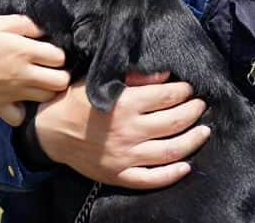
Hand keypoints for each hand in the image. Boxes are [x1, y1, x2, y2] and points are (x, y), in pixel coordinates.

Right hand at [0, 15, 69, 125]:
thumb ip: (22, 23)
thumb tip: (42, 30)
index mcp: (25, 51)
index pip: (59, 57)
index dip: (57, 53)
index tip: (47, 51)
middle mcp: (25, 75)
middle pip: (60, 81)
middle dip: (59, 74)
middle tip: (47, 68)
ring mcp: (15, 94)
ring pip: (47, 98)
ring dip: (46, 90)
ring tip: (35, 81)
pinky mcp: (2, 108)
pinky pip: (21, 117)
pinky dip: (23, 110)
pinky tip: (18, 100)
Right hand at [35, 71, 210, 188]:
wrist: (50, 132)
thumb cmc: (75, 102)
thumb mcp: (99, 82)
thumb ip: (132, 79)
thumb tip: (164, 76)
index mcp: (125, 104)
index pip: (166, 96)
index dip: (183, 92)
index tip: (189, 89)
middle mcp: (129, 131)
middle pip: (174, 121)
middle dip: (193, 111)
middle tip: (201, 105)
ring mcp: (126, 156)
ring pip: (171, 150)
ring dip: (193, 140)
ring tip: (204, 131)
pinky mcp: (121, 175)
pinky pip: (153, 178)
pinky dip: (173, 174)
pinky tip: (186, 166)